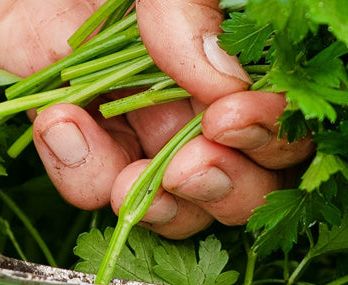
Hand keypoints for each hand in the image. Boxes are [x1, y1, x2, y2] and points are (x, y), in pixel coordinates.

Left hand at [0, 0, 313, 238]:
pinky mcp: (73, 131)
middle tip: (190, 167)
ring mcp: (134, 116)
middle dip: (225, 186)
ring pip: (176, 202)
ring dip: (158, 203)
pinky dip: (81, 174)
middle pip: (247, 178)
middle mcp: (193, 89)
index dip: (271, 134)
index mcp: (230, 46)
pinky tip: (62, 123)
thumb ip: (193, 10)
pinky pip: (93, 185)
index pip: (286, 117)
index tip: (231, 119)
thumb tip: (229, 82)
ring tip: (126, 178)